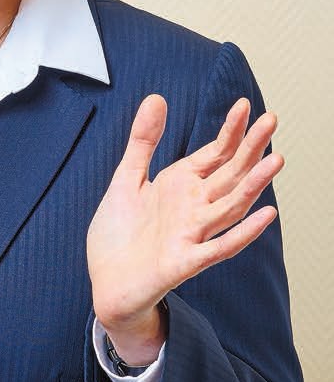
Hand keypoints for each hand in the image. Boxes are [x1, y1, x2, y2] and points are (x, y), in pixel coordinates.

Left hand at [87, 95, 282, 357]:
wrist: (105, 283)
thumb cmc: (118, 236)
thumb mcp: (126, 179)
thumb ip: (143, 141)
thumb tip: (157, 98)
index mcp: (181, 185)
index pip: (216, 153)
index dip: (230, 130)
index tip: (245, 104)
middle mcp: (194, 207)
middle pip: (230, 174)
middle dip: (250, 147)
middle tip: (272, 119)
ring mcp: (192, 234)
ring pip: (231, 206)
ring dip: (253, 185)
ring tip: (276, 160)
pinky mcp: (185, 262)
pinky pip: (219, 247)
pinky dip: (243, 233)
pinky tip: (265, 215)